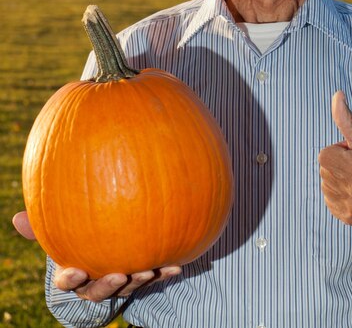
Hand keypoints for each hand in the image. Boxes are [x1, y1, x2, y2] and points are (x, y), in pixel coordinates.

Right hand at [12, 211, 181, 301]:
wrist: (108, 248)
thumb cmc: (77, 236)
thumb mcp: (60, 230)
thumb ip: (41, 226)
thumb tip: (15, 219)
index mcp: (73, 272)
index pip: (66, 281)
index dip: (70, 278)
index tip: (76, 270)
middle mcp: (96, 281)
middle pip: (99, 291)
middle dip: (109, 285)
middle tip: (120, 274)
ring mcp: (120, 281)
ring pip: (128, 287)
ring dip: (139, 280)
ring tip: (150, 269)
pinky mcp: (142, 275)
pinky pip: (154, 276)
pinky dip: (165, 272)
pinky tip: (177, 263)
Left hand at [318, 91, 351, 224]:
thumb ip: (347, 119)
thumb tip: (336, 95)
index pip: (324, 154)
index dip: (338, 151)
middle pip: (324, 169)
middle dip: (337, 164)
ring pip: (325, 184)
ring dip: (337, 179)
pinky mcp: (349, 218)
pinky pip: (329, 201)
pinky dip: (339, 195)